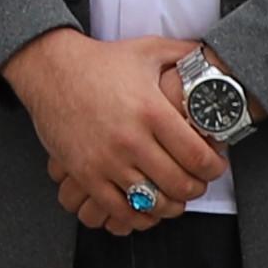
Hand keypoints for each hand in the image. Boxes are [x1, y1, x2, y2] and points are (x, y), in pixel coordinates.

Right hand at [5, 29, 226, 239]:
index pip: (197, 156)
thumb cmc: (100, 62)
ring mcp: (106, 160)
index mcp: (152, 111)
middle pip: (179, 184)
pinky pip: (118, 210)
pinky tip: (145, 210)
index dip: (213, 168)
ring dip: (169, 206)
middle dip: (195, 189)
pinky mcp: (85, 173)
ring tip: (174, 198)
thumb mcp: (149, 50)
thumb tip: (216, 57)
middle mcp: (131, 139)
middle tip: (198, 183)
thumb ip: (186, 54)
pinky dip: (137, 217)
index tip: (214, 166)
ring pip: (151, 202)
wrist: (50, 70)